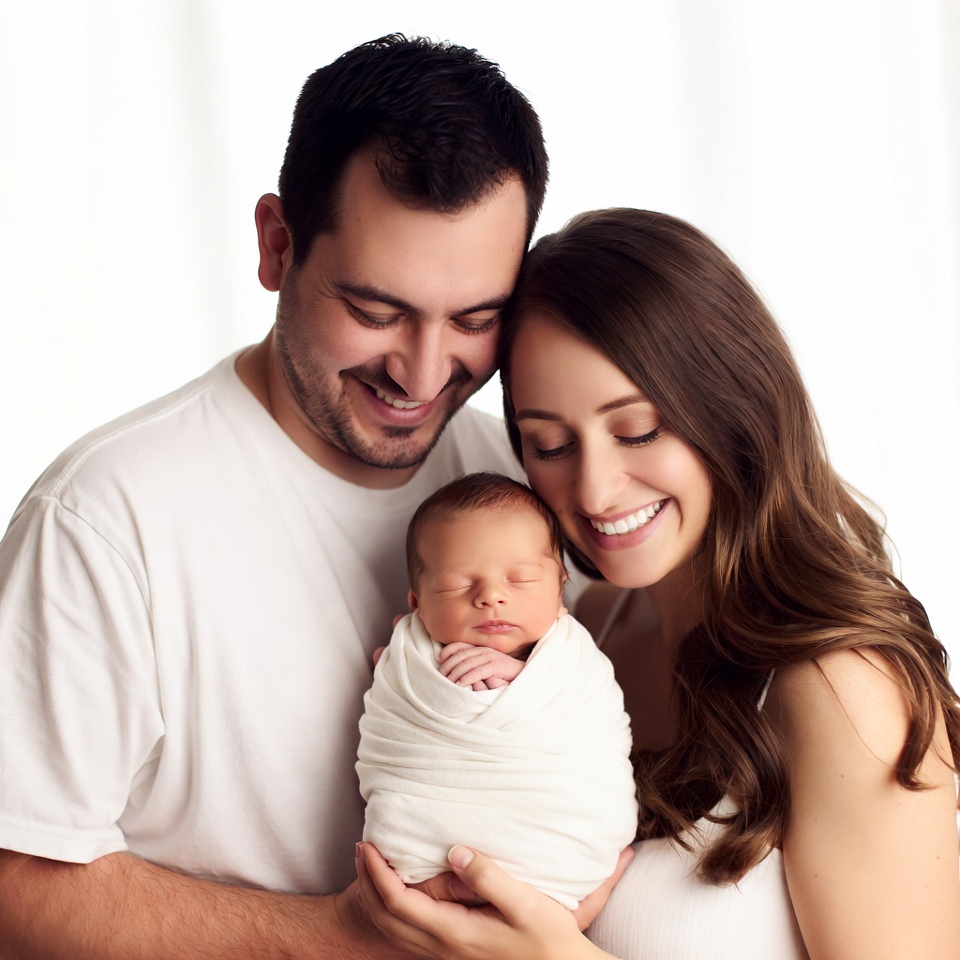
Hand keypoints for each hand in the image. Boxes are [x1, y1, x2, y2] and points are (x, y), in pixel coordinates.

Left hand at [355, 842, 624, 959]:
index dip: (377, 873)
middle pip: (386, 918)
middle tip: (361, 848)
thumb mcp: (526, 903)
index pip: (399, 902)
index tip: (369, 843)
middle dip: (367, 882)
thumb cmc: (551, 940)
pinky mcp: (457, 953)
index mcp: (455, 933)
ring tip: (372, 866)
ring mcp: (449, 955)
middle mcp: (444, 948)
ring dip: (376, 896)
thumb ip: (488, 877)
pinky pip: (409, 933)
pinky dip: (393, 910)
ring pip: (394, 930)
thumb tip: (455, 851)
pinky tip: (402, 891)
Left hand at [438, 643, 523, 689]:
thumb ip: (473, 663)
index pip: (459, 645)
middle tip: (440, 677)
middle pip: (460, 655)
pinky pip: (478, 671)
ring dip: (455, 674)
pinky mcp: (496, 666)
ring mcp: (490, 656)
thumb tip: (455, 668)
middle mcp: (483, 650)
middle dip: (448, 666)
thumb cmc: (502, 671)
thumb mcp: (486, 664)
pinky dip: (467, 678)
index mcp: (479, 648)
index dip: (448, 651)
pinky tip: (460, 685)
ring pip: (467, 663)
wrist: (522, 672)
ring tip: (448, 683)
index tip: (439, 660)